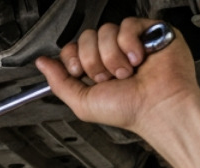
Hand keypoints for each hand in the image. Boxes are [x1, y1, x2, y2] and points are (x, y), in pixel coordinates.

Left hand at [34, 19, 199, 134]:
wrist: (158, 107)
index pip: (73, 48)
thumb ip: (59, 82)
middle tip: (109, 77)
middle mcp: (112, 54)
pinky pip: (127, 24)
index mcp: (96, 69)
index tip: (80, 73)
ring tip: (126, 72)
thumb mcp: (82, 103)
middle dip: (94, 61)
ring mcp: (130, 42)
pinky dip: (129, 44)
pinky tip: (138, 59)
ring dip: (112, 57)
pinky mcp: (149, 32)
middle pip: (87, 37)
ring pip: (106, 31)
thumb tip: (41, 63)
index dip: (73, 58)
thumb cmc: (128, 110)